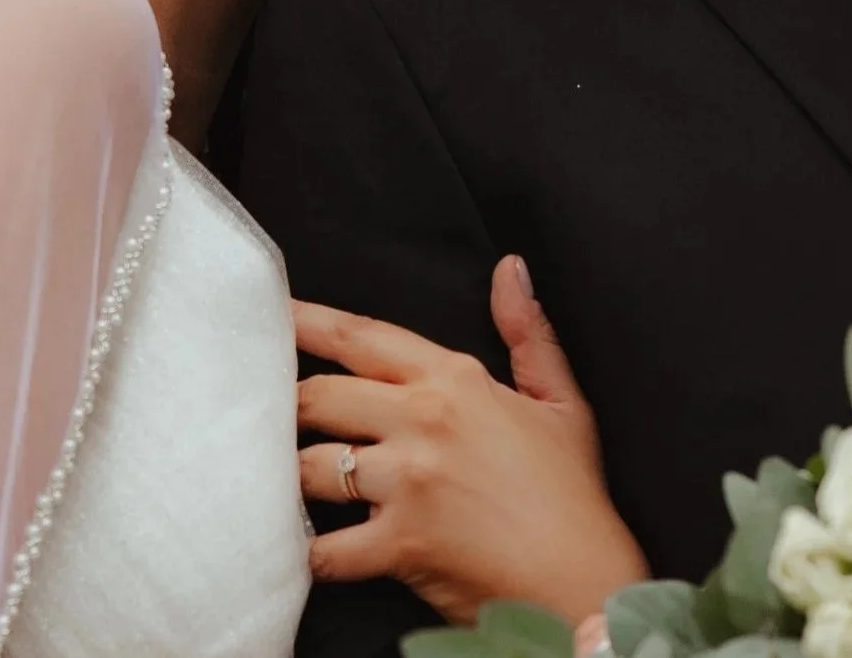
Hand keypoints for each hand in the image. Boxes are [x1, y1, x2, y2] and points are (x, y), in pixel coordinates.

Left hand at [295, 257, 650, 625]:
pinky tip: (304, 551)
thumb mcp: (560, 402)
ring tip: (284, 487)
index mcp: (455, 380)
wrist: (584, 581)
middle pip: (318, 396)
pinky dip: (307, 554)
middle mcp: (423, 420)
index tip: (270, 315)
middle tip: (267, 416)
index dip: (307, 323)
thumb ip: (528, 332)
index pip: (362, 338)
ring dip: (291, 480)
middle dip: (287, 407)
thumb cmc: (571, 496)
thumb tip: (510, 269)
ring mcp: (408, 482)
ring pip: (309, 466)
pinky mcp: (398, 543)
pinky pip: (324, 547)